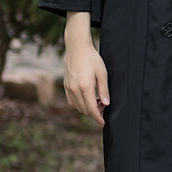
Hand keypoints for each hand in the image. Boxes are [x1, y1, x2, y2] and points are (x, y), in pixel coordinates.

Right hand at [63, 11, 108, 126]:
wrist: (77, 48)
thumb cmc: (92, 59)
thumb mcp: (102, 73)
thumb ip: (104, 90)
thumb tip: (106, 104)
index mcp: (85, 87)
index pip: (92, 109)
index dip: (97, 118)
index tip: (102, 123)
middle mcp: (75, 90)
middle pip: (84, 110)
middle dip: (94, 112)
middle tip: (103, 106)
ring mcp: (68, 88)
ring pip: (77, 107)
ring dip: (86, 108)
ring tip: (96, 100)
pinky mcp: (65, 86)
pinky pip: (71, 101)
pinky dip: (79, 103)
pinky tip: (87, 97)